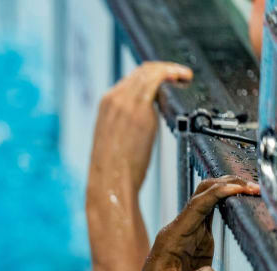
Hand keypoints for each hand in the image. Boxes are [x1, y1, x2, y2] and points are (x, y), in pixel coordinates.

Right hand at [90, 61, 192, 192]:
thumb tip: (147, 117)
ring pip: (150, 71)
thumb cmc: (114, 168)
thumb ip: (128, 121)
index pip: (132, 78)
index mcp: (106, 105)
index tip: (168, 79)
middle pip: (142, 71)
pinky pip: (156, 79)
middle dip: (164, 69)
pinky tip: (183, 78)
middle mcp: (114, 98)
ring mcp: (125, 102)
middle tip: (181, 76)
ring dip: (171, 69)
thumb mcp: (116, 138)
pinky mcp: (139, 109)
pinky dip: (172, 73)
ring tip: (185, 77)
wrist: (110, 181)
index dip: (154, 74)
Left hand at [125, 176, 259, 270]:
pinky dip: (229, 207)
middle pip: (202, 195)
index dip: (218, 193)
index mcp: (170, 239)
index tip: (241, 188)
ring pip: (209, 203)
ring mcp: (189, 236)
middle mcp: (179, 232)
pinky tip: (245, 204)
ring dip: (230, 192)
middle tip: (255, 187)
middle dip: (227, 185)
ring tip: (255, 191)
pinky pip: (214, 217)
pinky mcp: (199, 243)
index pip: (196, 207)